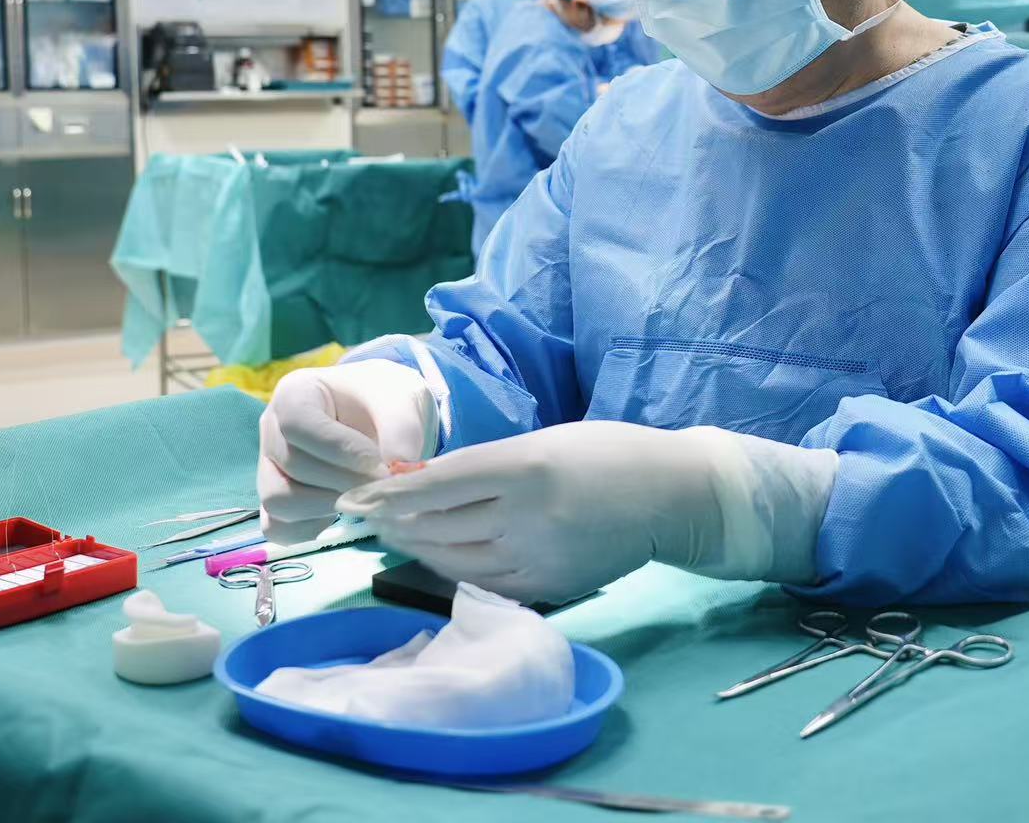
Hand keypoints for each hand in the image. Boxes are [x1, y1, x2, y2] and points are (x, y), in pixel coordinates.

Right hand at [258, 360, 433, 543]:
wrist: (381, 418)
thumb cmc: (385, 401)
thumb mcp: (402, 400)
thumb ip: (402, 429)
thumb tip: (397, 470)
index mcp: (295, 393)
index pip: (298, 423)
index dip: (338, 448)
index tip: (376, 461)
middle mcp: (271, 430)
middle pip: (293, 465)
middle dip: (344, 481)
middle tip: (383, 484)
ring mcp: (269, 468)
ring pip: (278, 501)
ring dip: (327, 505)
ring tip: (363, 494)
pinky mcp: (274, 502)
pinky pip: (277, 528)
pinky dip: (311, 529)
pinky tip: (344, 510)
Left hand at [338, 421, 836, 604]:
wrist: (673, 496)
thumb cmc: (607, 453)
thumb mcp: (543, 441)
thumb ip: (487, 465)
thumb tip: (422, 484)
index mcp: (526, 467)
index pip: (438, 485)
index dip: (389, 495)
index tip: (354, 496)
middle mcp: (529, 515)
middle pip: (438, 526)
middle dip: (394, 522)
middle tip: (364, 513)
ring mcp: (540, 557)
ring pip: (454, 560)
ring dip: (416, 548)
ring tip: (392, 533)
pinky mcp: (551, 587)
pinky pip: (485, 583)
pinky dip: (452, 569)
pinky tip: (437, 555)